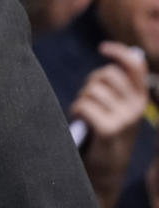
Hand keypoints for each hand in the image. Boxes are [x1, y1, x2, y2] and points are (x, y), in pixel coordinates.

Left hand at [71, 42, 148, 207]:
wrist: (106, 169)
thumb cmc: (107, 131)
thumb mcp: (120, 106)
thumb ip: (120, 84)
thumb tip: (123, 53)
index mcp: (141, 98)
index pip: (135, 65)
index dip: (118, 52)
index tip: (102, 48)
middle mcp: (136, 107)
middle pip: (105, 75)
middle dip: (91, 82)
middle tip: (89, 99)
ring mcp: (124, 119)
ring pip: (92, 90)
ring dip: (82, 98)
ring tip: (86, 114)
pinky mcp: (108, 129)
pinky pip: (83, 105)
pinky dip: (76, 110)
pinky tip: (80, 121)